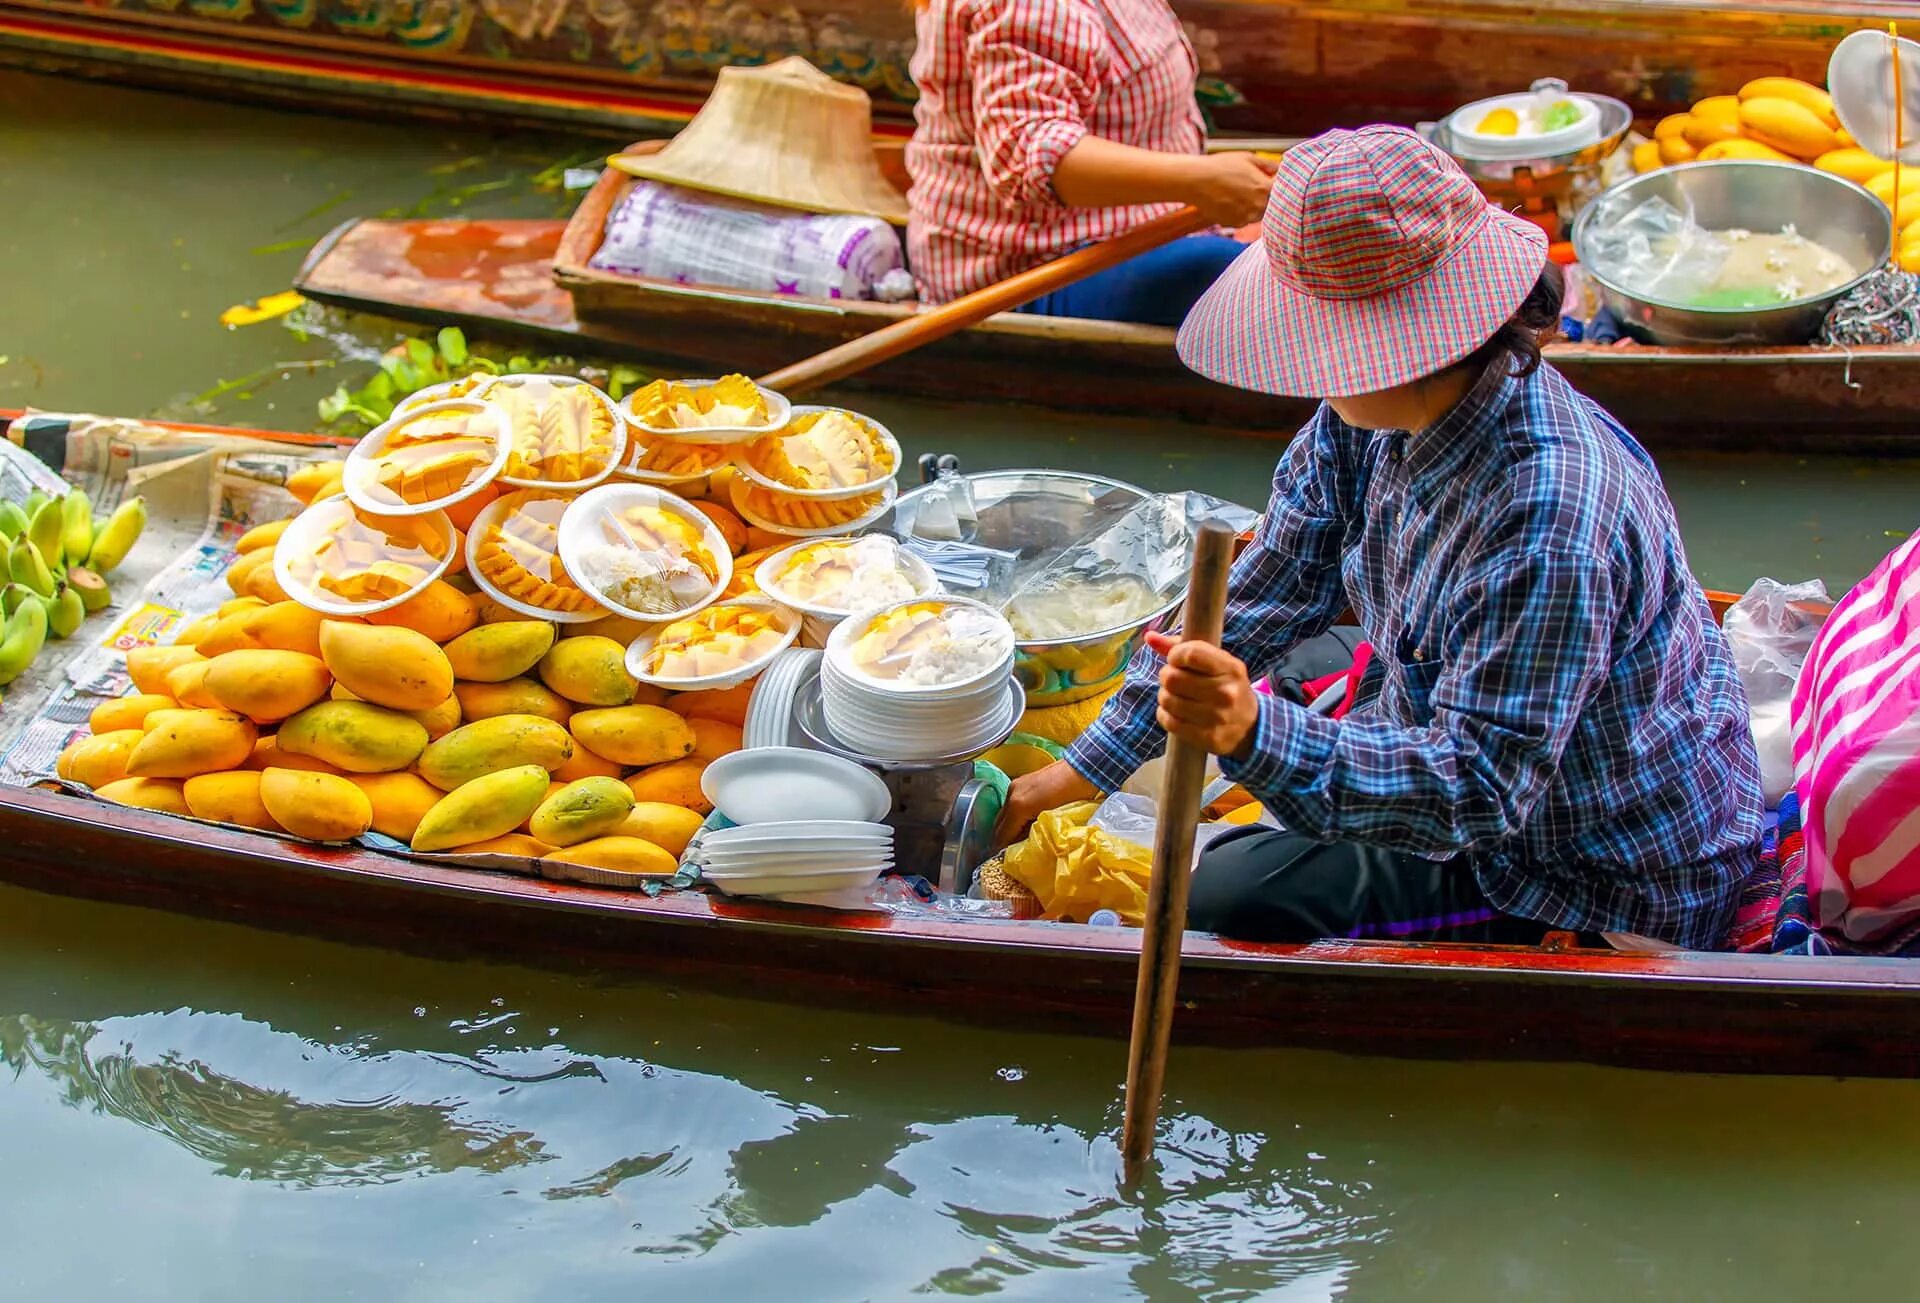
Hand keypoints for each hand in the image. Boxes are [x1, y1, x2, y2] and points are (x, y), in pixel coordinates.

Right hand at [993, 760, 1098, 848]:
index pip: (1003, 834)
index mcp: (1018, 807)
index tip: (1007, 859)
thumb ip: (1035, 833)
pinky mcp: (1020, 782)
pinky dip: (1014, 816)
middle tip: (1010, 853)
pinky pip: (1011, 804)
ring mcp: (1014, 787)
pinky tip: (1024, 823)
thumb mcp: (1054, 819)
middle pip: (998, 825)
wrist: (1081, 769)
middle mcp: (1011, 795)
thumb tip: (1025, 845)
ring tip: (1018, 840)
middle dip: (1002, 839)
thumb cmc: (1073, 795)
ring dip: (1009, 827)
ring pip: (1004, 814)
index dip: (1003, 849)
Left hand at [1145, 630, 1259, 759]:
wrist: (1250, 726)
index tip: (1176, 659)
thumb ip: (1183, 647)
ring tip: (1175, 695)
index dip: (1175, 655)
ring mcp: (1217, 717)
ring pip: (1167, 700)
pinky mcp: (1208, 737)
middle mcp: (1226, 693)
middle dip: (1166, 676)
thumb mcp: (1216, 663)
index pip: (1191, 654)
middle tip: (1173, 679)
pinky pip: (1169, 722)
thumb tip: (1149, 636)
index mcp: (1230, 668)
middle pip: (1172, 678)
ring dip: (1165, 696)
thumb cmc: (1226, 686)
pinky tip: (1174, 712)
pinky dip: (1165, 714)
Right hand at [1177, 151, 1279, 227]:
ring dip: (1252, 206)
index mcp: (1265, 188)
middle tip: (1250, 186)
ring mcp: (1246, 217)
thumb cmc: (1222, 166)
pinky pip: (1243, 219)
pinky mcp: (1234, 224)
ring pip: (1257, 214)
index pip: (1282, 192)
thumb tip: (1281, 169)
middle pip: (1270, 205)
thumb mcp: (1249, 158)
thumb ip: (1269, 165)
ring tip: (1238, 192)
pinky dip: (1239, 212)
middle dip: (1264, 197)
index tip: (1271, 181)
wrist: (1196, 180)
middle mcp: (1258, 206)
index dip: (1276, 186)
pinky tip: (1229, 200)